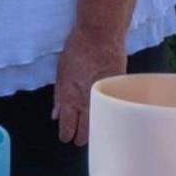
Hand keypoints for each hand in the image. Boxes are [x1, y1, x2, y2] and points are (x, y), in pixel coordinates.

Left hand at [52, 27, 127, 145]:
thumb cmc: (77, 50)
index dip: (66, 135)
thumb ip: (59, 97)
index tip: (65, 137)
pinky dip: (110, 113)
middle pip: (85, 133)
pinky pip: (114, 109)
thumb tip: (56, 115)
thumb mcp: (61, 73)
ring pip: (101, 125)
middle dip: (81, 138)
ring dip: (96, 130)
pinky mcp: (119, 92)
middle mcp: (88, 103)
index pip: (68, 128)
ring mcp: (105, 99)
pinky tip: (109, 115)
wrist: (100, 36)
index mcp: (71, 99)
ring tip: (94, 132)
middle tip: (79, 140)